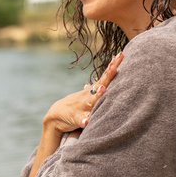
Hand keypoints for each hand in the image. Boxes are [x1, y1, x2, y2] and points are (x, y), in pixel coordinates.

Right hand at [26, 52, 122, 176]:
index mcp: (93, 91)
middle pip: (101, 84)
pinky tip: (86, 122)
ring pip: (91, 100)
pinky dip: (83, 121)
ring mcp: (82, 106)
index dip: (113, 67)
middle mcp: (88, 96)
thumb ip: (98, 88)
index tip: (120, 55)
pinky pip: (80, 120)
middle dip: (108, 74)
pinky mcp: (76, 118)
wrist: (55, 116)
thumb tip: (110, 77)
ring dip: (97, 95)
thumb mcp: (88, 96)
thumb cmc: (76, 106)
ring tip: (103, 89)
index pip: (105, 77)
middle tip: (114, 64)